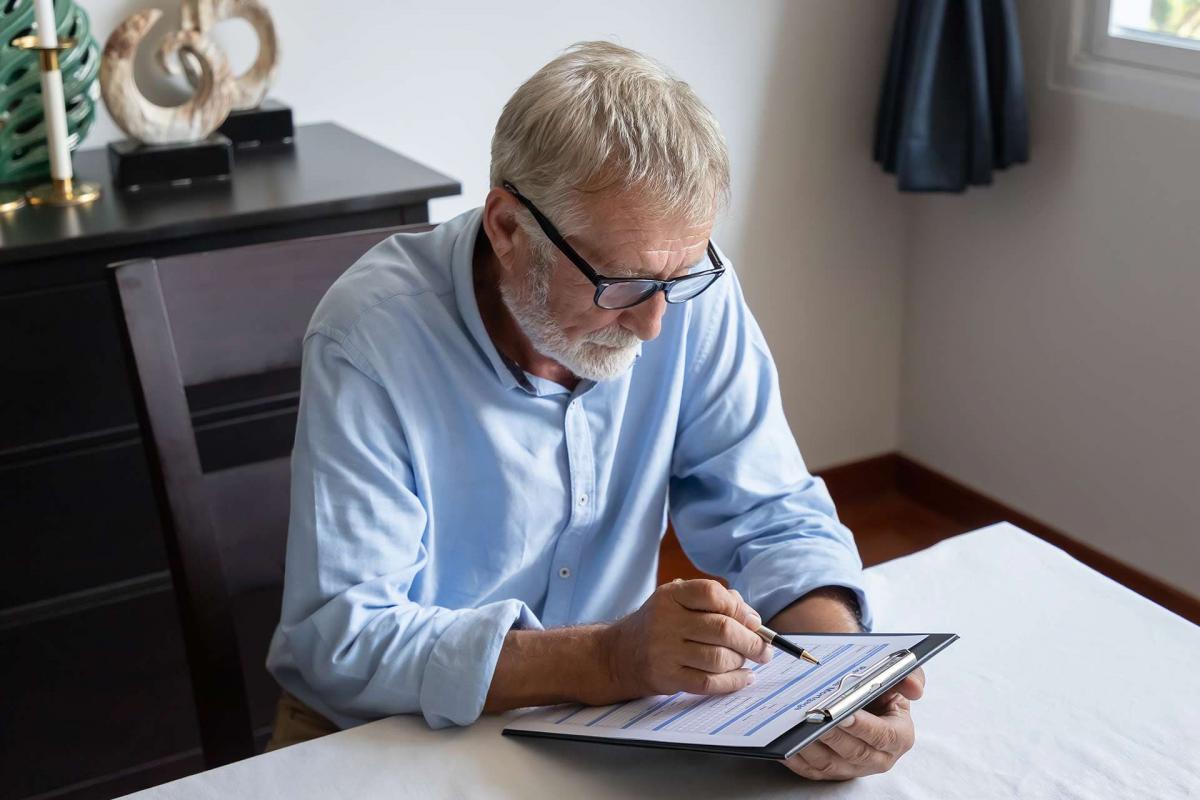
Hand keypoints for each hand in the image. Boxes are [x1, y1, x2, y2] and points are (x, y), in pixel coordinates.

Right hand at [599, 579, 772, 700]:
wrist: (618, 655)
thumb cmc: (658, 625)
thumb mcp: (676, 601)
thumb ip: (713, 601)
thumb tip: (753, 619)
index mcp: (670, 595)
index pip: (711, 593)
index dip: (739, 607)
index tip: (754, 622)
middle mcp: (665, 621)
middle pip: (722, 629)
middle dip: (751, 641)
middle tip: (764, 649)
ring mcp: (664, 651)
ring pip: (718, 658)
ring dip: (741, 661)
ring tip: (746, 661)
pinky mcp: (666, 677)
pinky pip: (708, 683)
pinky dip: (732, 682)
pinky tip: (742, 678)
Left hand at [783, 668, 924, 780]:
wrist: (863, 701)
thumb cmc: (881, 691)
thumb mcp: (899, 679)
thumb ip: (909, 676)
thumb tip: (915, 688)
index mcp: (898, 737)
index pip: (883, 736)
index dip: (863, 726)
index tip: (844, 714)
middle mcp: (877, 757)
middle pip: (853, 751)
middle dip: (831, 734)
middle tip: (813, 719)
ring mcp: (853, 768)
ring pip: (829, 763)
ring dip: (810, 747)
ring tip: (794, 729)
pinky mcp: (831, 772)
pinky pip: (811, 770)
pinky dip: (796, 759)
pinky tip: (783, 743)